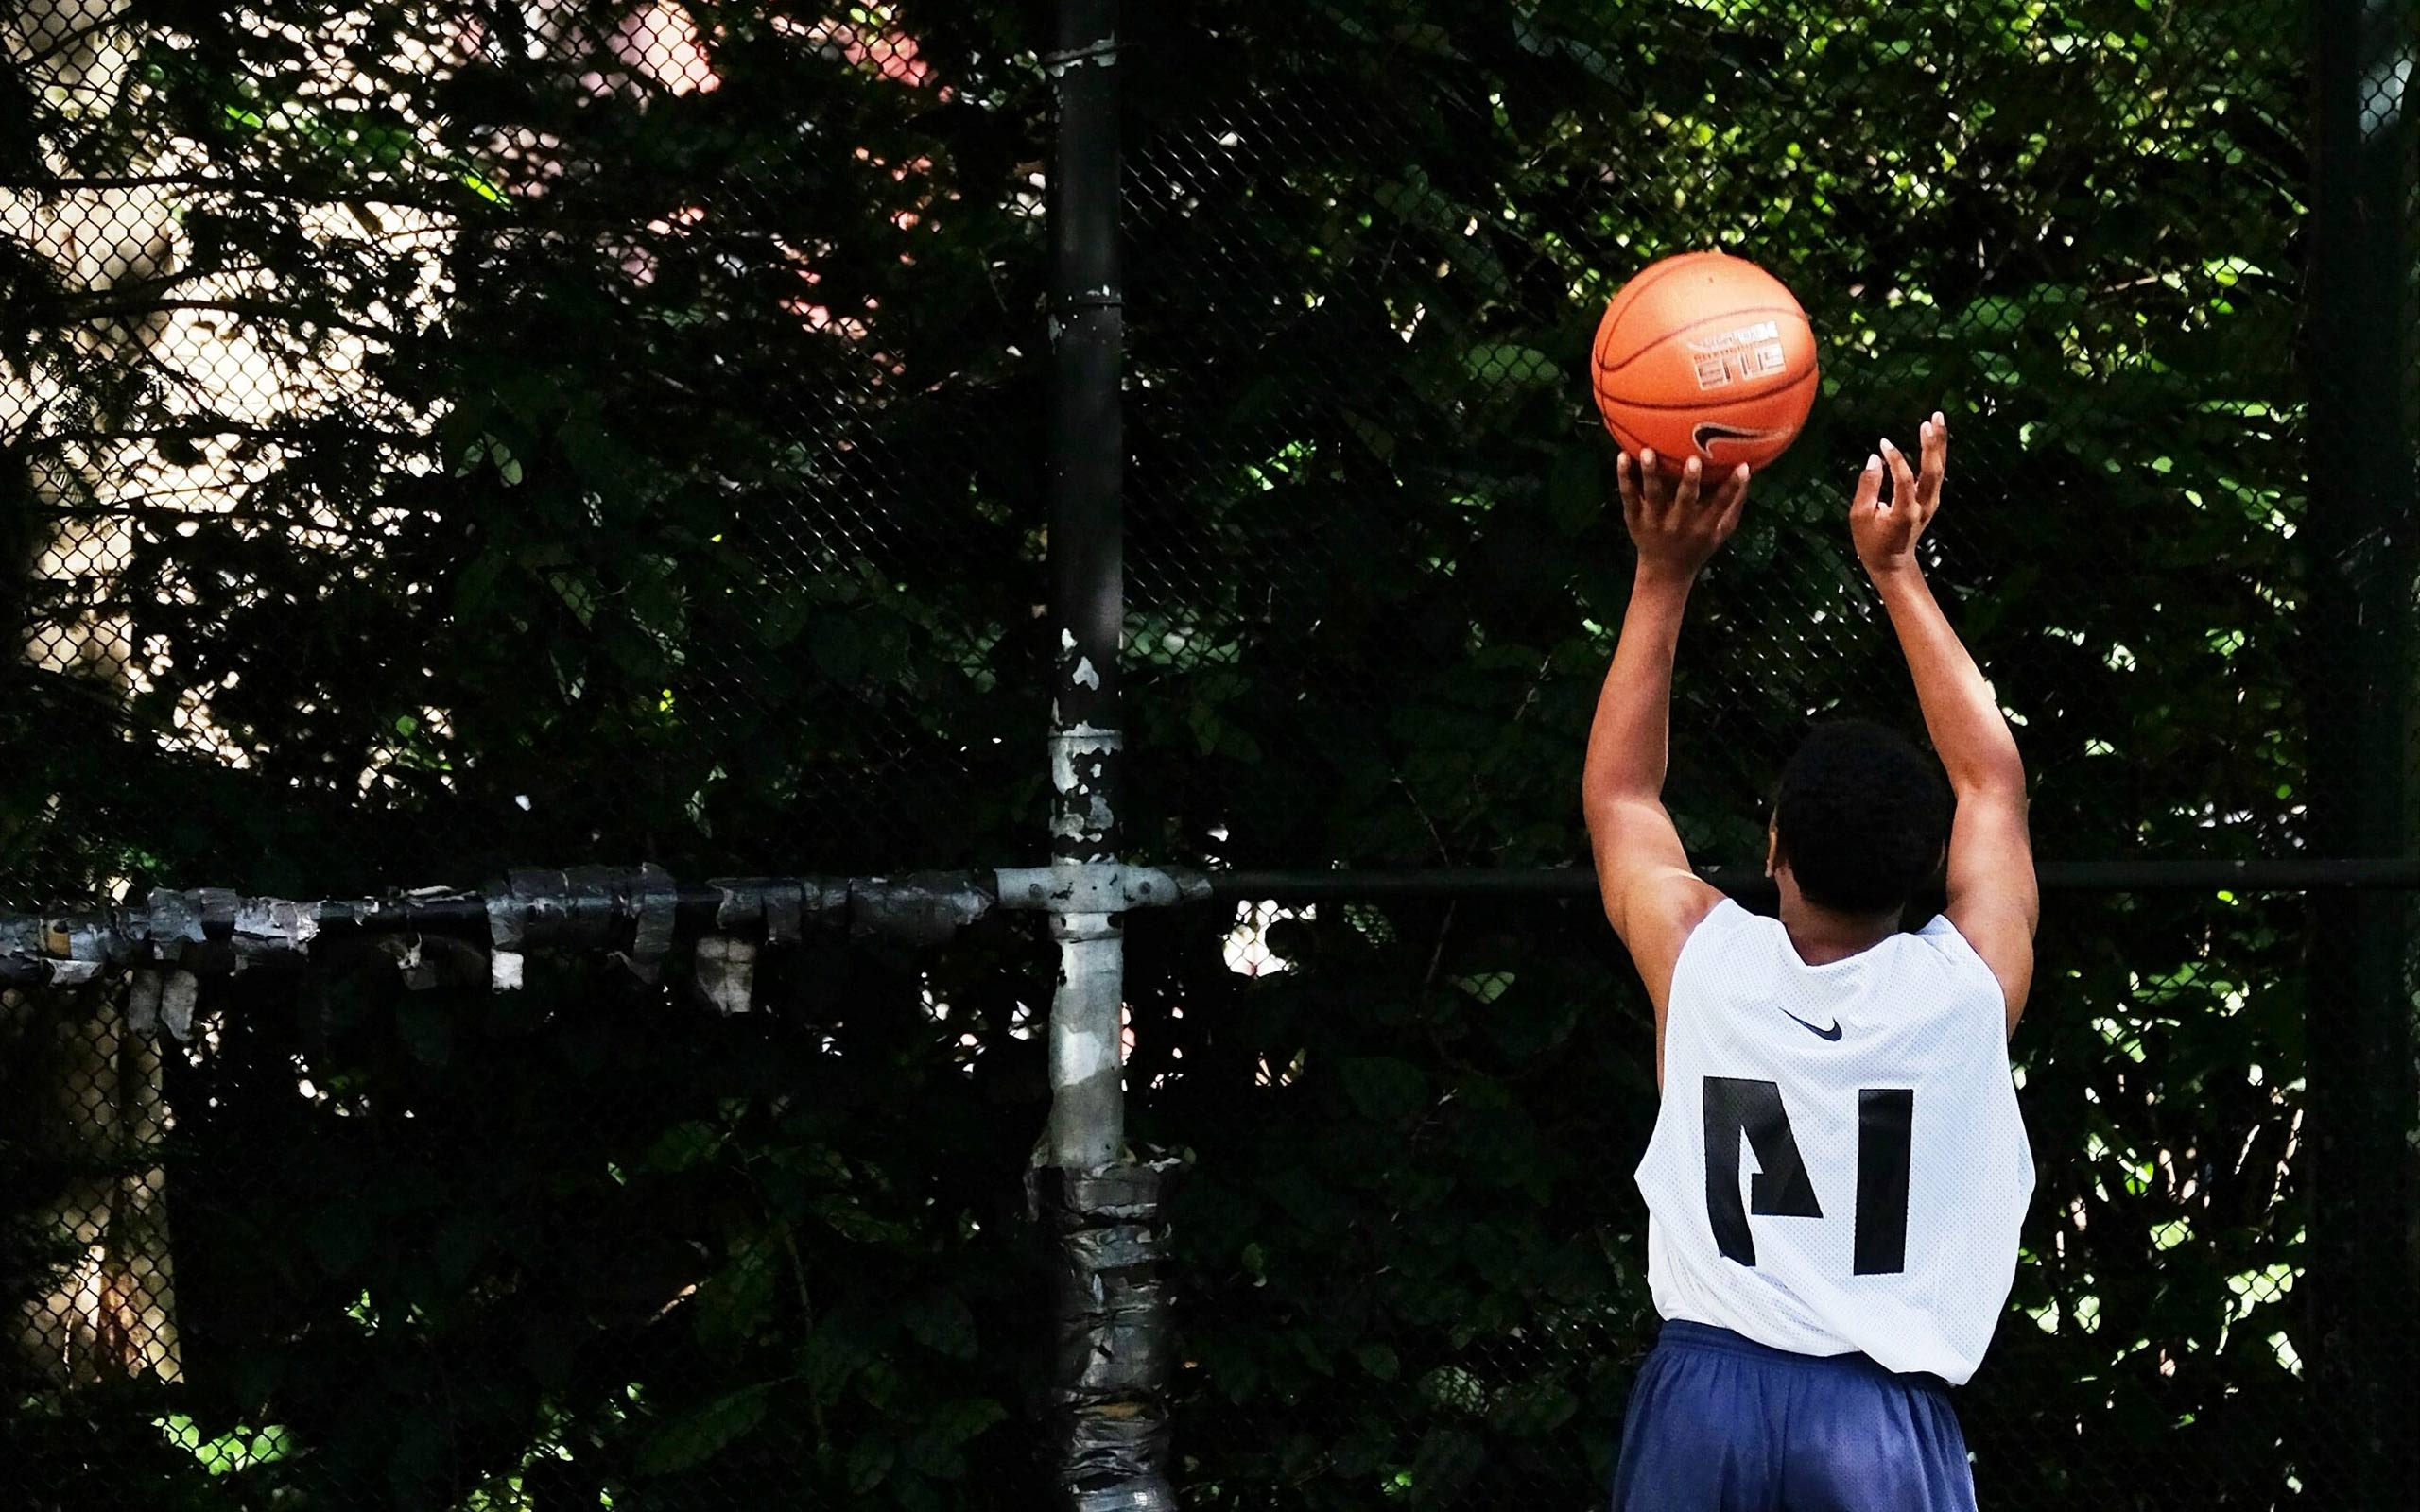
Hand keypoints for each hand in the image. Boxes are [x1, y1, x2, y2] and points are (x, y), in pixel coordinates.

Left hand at [1617, 450, 1750, 577]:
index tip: (1742, 466)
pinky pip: (1628, 496)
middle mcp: (1678, 523)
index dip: (1733, 486)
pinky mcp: (1634, 518)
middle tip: (1693, 460)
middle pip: (1684, 500)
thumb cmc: (1698, 546)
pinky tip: (1622, 456)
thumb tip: (1748, 472)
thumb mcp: (1721, 532)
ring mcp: (1654, 521)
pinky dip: (1624, 477)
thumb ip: (1735, 505)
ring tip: (1647, 451)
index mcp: (1703, 526)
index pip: (1720, 504)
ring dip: (1650, 473)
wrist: (1664, 573)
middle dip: (1690, 481)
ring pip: (1652, 494)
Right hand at [1851, 411, 1947, 578]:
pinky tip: (1935, 435)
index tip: (1883, 443)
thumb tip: (1874, 458)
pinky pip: (1937, 472)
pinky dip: (1937, 452)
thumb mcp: (1860, 517)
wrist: (1893, 562)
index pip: (1905, 480)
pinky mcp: (1931, 499)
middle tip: (1928, 422)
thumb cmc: (1871, 541)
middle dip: (1932, 446)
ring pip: (1940, 469)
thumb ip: (1867, 487)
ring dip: (1940, 443)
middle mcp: (1923, 506)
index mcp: (1905, 513)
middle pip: (1933, 472)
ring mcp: (1931, 503)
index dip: (1895, 460)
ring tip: (1937, 418)